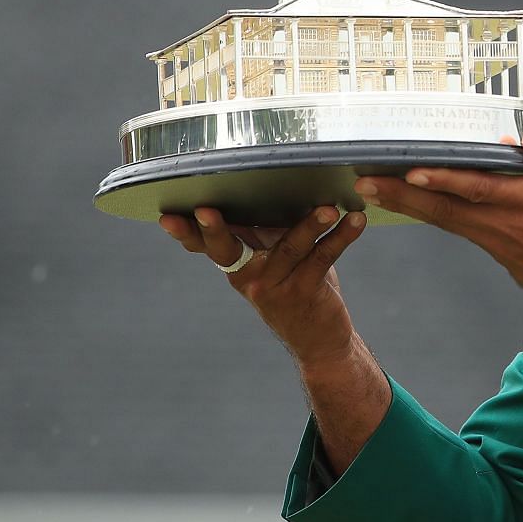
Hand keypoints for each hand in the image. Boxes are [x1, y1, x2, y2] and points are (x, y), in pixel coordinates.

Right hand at [158, 205, 367, 368]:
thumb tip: (269, 181)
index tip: (166, 216)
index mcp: (237, 264)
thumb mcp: (274, 259)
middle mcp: (248, 276)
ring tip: (327, 207)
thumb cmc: (297, 287)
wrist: (321, 341)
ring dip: (310, 224)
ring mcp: (274, 286)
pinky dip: (342, 236)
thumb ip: (265, 231)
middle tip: (206, 211)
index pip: (205, 245)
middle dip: (215, 229)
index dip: (186, 232)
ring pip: (288, 247)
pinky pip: (323, 257)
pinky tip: (356, 221)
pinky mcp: (305, 291)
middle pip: (226, 249)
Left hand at [357, 132, 522, 326]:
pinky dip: (433, 215)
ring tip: (375, 190)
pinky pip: (459, 229)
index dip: (441, 180)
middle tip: (363, 183)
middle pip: (445, 208)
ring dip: (409, 205)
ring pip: (446, 220)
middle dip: (402, 194)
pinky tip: (416, 205)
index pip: (477, 189)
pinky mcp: (500, 255)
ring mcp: (499, 244)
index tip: (407, 171)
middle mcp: (506, 226)